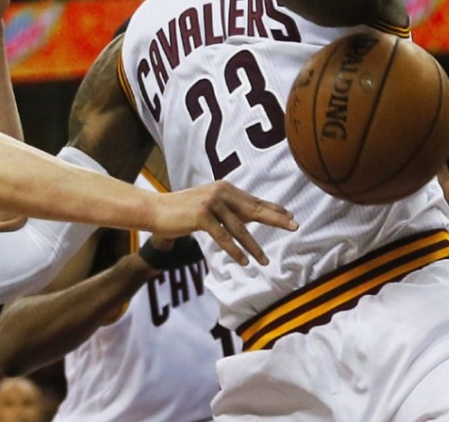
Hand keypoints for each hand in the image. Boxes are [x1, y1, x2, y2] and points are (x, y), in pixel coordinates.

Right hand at [150, 181, 297, 265]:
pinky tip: (244, 261)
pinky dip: (235, 251)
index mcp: (224, 188)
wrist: (154, 209)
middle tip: (294, 226)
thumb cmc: (180, 210)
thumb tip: (249, 215)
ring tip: (265, 261)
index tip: (291, 216)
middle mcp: (221, 192)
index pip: (254, 200)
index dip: (273, 208)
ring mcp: (211, 203)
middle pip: (253, 209)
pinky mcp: (201, 216)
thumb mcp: (207, 205)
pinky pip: (223, 237)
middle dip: (275, 220)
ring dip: (254, 246)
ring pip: (239, 229)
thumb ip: (227, 208)